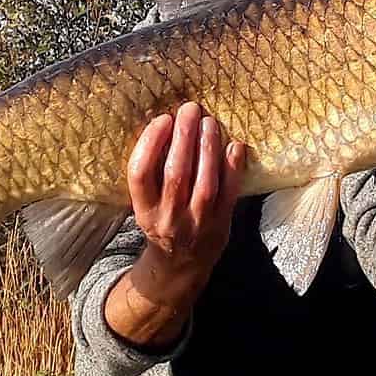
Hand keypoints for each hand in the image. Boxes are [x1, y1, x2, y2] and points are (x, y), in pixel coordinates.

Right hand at [124, 101, 245, 311]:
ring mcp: (196, 223)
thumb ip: (153, 173)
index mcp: (143, 210)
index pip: (140, 173)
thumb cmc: (162, 222)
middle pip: (175, 173)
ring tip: (209, 122)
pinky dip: (233, 168)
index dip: (150, 143)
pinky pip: (229, 193)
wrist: (180, 266)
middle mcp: (168, 218)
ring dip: (208, 148)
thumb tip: (167, 123)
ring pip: (204, 182)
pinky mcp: (221, 224)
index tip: (162, 119)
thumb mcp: (146, 204)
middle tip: (190, 109)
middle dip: (184, 137)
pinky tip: (235, 145)